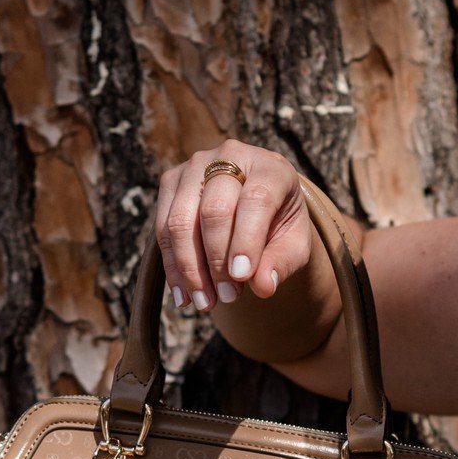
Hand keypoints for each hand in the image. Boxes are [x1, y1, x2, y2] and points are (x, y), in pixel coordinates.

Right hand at [156, 139, 312, 311]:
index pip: (256, 200)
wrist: (257, 205)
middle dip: (217, 261)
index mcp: (270, 167)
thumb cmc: (279, 224)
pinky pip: (163, 228)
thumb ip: (282, 262)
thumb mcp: (294, 244)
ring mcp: (195, 166)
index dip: (247, 240)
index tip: (242, 277)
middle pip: (214, 210)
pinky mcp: (171, 181)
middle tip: (227, 297)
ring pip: (181, 221)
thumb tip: (262, 286)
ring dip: (190, 268)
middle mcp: (230, 156)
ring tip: (205, 303)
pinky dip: (172, 266)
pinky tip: (184, 295)